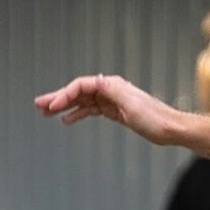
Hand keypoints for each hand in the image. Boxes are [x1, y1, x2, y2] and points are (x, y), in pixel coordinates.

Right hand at [34, 73, 182, 144]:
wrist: (171, 129)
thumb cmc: (154, 117)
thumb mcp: (131, 103)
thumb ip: (113, 92)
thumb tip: (97, 81)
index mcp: (111, 84)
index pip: (81, 85)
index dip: (64, 94)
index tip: (53, 106)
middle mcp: (109, 89)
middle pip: (78, 91)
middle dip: (58, 98)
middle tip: (38, 105)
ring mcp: (111, 100)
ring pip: (82, 101)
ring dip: (64, 107)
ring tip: (46, 113)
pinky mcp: (115, 111)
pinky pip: (91, 110)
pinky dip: (78, 114)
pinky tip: (66, 119)